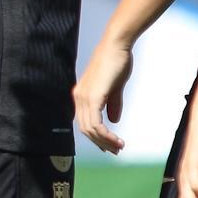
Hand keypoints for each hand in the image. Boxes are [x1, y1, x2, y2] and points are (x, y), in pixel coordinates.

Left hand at [74, 39, 132, 153]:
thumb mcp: (115, 88)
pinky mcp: (92, 97)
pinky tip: (115, 139)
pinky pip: (95, 123)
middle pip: (85, 129)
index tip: (110, 146)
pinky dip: (105, 134)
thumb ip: (113, 104)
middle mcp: (78, 98)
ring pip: (89, 129)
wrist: (117, 46)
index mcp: (81, 96)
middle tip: (116, 150)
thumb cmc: (116, 63)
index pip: (85, 123)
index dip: (96, 137)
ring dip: (104, 141)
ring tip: (119, 147)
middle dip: (101, 143)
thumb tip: (114, 120)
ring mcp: (83, 97)